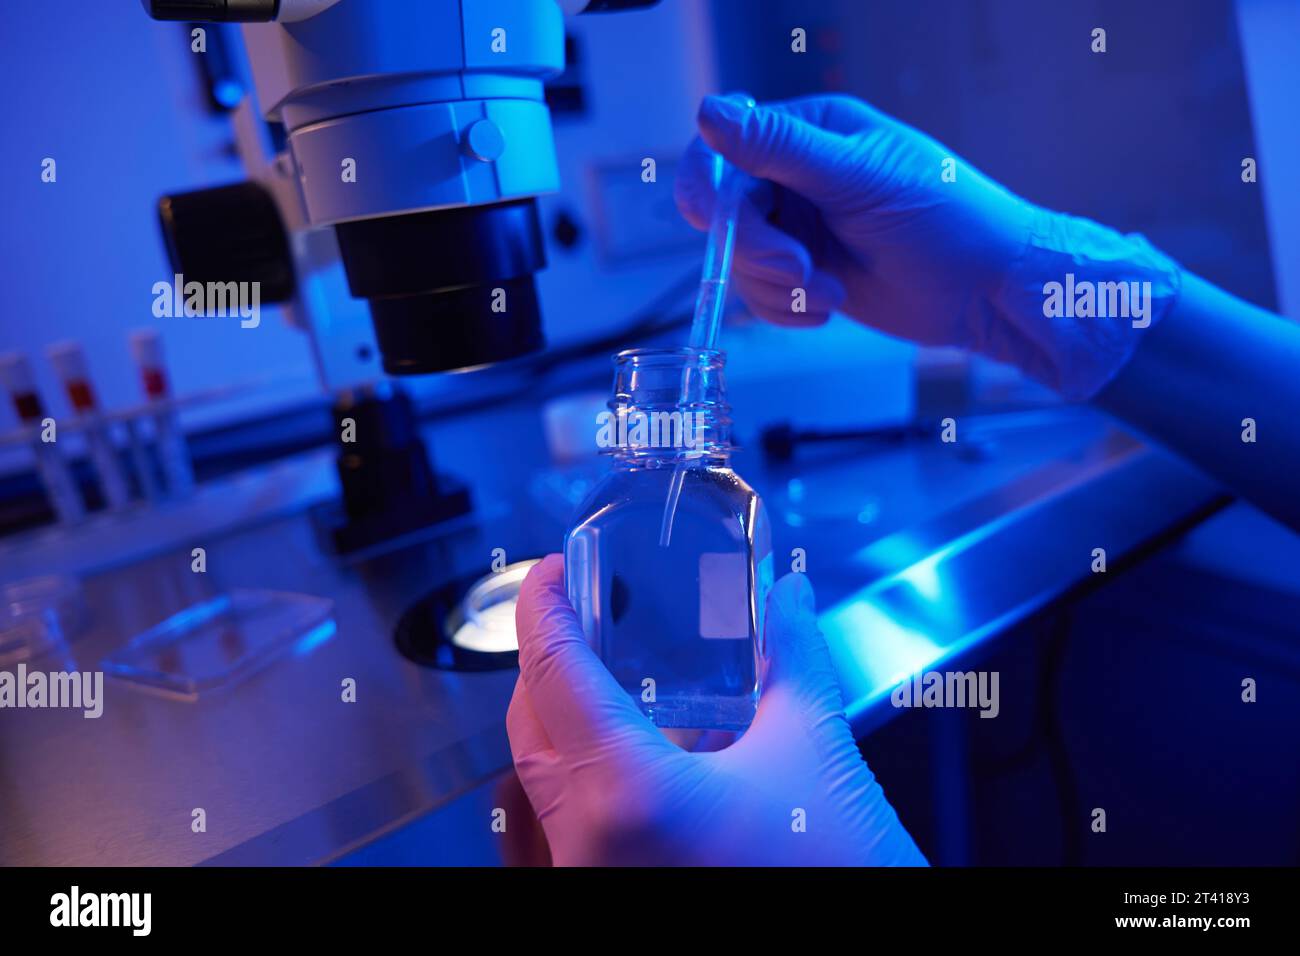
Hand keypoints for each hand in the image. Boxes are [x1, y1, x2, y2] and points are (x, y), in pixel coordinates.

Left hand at [506, 554, 926, 865]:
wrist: (858, 949)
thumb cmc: (835, 871)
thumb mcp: (817, 750)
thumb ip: (796, 658)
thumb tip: (791, 596)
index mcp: (627, 795)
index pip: (552, 677)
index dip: (542, 611)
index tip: (551, 572)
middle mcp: (588, 845)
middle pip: (532, 730)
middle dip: (549, 664)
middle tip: (581, 614)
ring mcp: (593, 877)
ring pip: (549, 780)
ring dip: (569, 721)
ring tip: (612, 670)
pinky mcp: (611, 890)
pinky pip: (578, 820)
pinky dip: (596, 771)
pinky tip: (650, 744)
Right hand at [675, 94, 1180, 400]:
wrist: (987, 291)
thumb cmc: (946, 220)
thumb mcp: (858, 178)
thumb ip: (780, 148)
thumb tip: (710, 112)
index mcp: (810, 133)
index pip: (726, 148)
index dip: (707, 185)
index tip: (711, 222)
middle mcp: (798, 176)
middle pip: (729, 213)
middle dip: (758, 250)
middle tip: (801, 269)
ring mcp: (801, 227)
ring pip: (741, 261)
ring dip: (778, 287)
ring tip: (830, 291)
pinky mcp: (807, 273)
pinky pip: (763, 294)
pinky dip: (787, 308)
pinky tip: (830, 306)